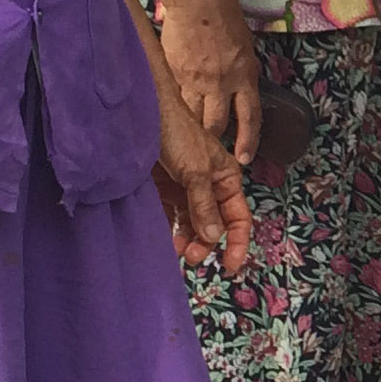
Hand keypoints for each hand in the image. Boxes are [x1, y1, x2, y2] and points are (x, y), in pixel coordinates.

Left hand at [153, 90, 252, 273]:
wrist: (141, 115)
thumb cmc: (176, 132)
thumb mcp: (195, 170)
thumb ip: (204, 205)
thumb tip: (213, 236)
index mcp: (226, 178)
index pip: (239, 217)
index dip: (237, 242)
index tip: (230, 266)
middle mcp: (209, 186)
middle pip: (215, 225)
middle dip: (207, 244)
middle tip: (193, 258)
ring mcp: (186, 190)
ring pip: (192, 224)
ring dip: (188, 240)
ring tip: (178, 251)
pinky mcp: (165, 191)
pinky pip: (171, 217)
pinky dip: (170, 230)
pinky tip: (165, 240)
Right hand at [158, 0, 262, 165]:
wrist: (197, 2)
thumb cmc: (224, 17)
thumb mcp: (245, 49)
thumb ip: (241, 74)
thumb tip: (235, 92)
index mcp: (245, 76)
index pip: (250, 118)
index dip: (247, 141)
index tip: (245, 159)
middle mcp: (222, 84)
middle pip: (217, 124)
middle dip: (214, 139)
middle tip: (210, 149)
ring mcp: (196, 82)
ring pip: (193, 117)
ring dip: (192, 128)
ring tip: (187, 135)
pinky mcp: (174, 76)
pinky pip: (175, 100)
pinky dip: (173, 109)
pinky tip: (169, 114)